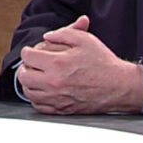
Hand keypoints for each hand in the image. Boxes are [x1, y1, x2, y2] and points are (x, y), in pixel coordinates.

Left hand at [17, 16, 142, 114]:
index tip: (31, 51)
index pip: (28, 56)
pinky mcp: (61, 109)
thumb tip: (46, 36)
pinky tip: (43, 90)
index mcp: (57, 63)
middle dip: (25, 67)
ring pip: (29, 92)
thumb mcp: (85, 40)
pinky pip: (38, 106)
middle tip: (32, 64)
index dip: (28, 51)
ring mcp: (56, 98)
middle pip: (23, 76)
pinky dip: (37, 97)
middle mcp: (53, 82)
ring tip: (37, 76)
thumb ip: (63, 33)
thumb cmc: (103, 63)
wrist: (119, 86)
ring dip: (29, 82)